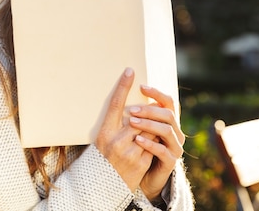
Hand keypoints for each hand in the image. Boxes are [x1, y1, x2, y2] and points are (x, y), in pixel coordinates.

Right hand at [94, 68, 153, 191]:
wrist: (103, 187)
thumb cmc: (104, 158)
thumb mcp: (104, 139)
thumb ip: (116, 125)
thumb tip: (132, 107)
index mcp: (104, 132)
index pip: (114, 104)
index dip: (122, 86)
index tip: (129, 71)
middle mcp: (115, 141)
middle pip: (138, 117)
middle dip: (146, 113)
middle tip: (152, 106)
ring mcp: (129, 153)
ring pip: (149, 130)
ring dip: (153, 127)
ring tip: (152, 127)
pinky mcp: (140, 163)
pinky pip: (153, 145)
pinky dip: (155, 142)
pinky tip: (153, 143)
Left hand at [128, 85, 184, 201]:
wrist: (146, 177)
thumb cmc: (141, 149)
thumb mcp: (140, 130)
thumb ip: (139, 115)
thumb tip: (125, 92)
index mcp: (170, 122)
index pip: (168, 102)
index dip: (157, 93)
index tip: (141, 87)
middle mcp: (176, 132)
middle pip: (168, 115)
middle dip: (150, 110)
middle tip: (132, 110)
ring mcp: (175, 147)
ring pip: (167, 131)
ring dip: (149, 125)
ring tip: (132, 122)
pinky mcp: (171, 162)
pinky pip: (162, 150)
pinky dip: (149, 144)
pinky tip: (137, 140)